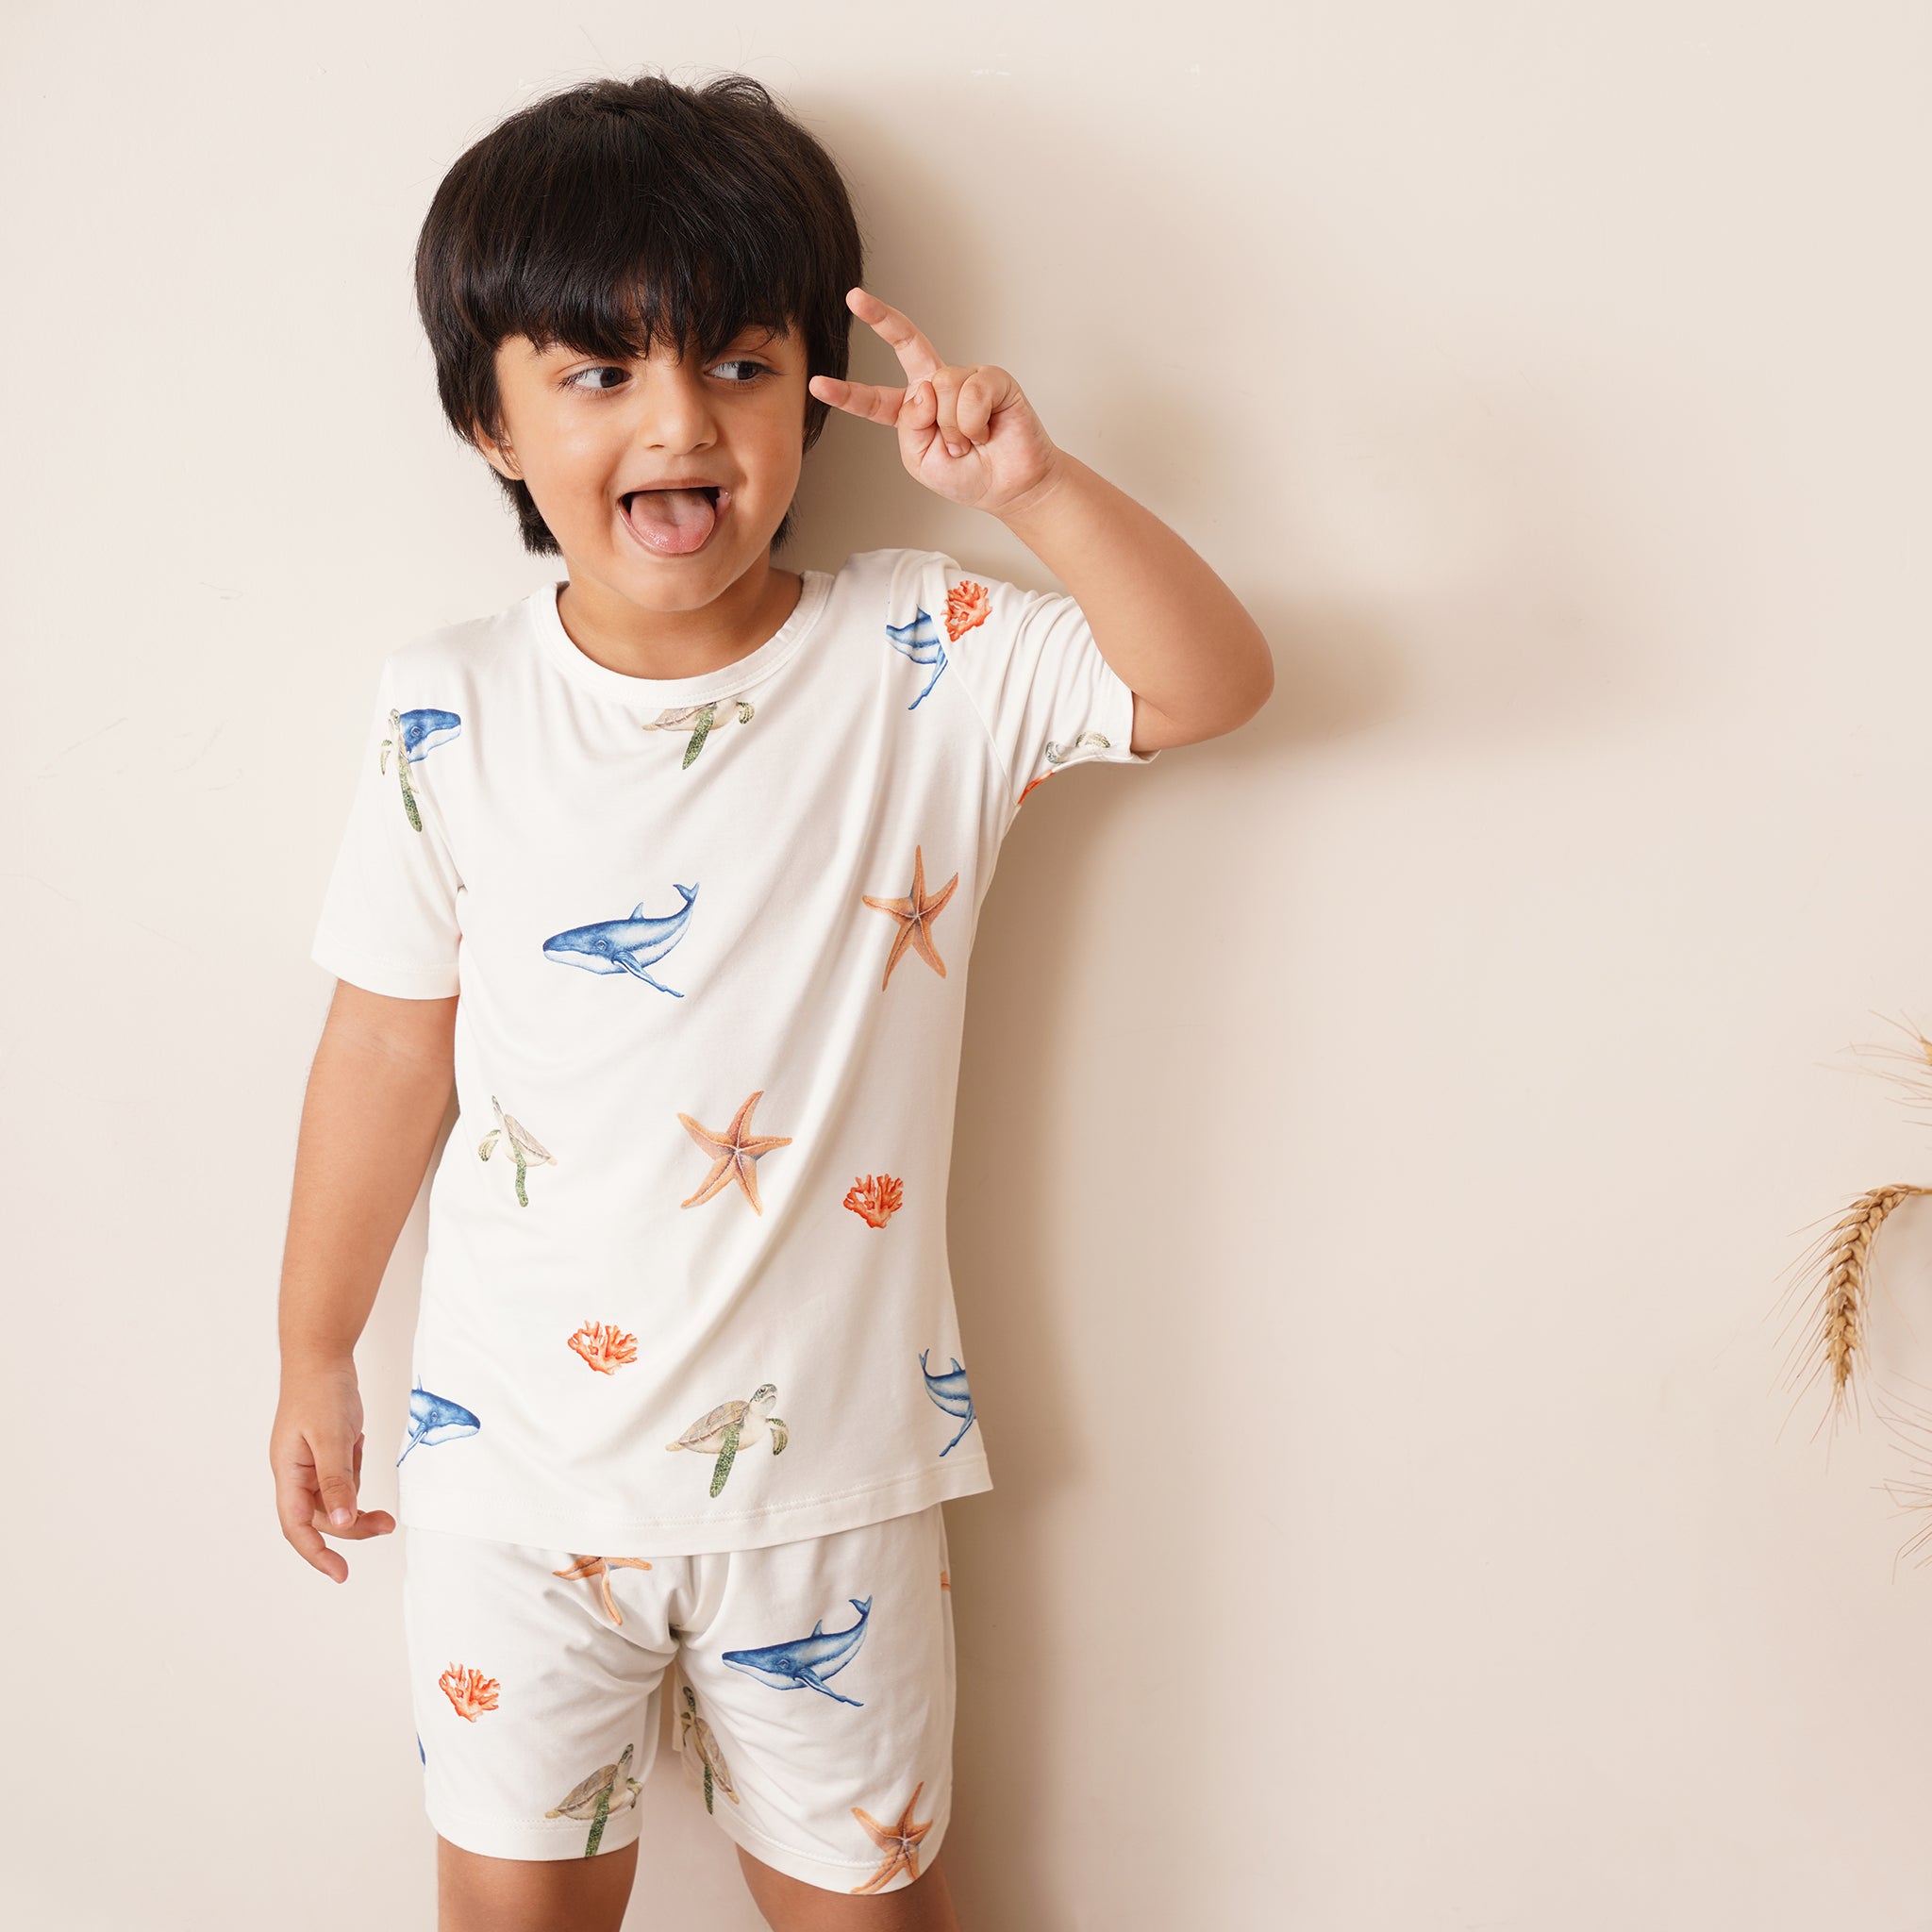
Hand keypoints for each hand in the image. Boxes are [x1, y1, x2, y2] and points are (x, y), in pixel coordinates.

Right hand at [271, 1361, 395, 1582]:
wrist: (323, 1356)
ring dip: (359, 1505)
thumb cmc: (320, 1392)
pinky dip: (357, 1473)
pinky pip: (344, 1477)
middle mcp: (296, 1473)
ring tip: (385, 1507)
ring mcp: (311, 1463)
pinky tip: (361, 1443)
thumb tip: (342, 1521)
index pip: (297, 1525)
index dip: (315, 1553)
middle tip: (387, 1526)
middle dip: (353, 1527)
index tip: (340, 1572)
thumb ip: (337, 1480)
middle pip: (322, 1516)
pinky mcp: (328, 1452)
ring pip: (336, 1499)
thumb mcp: (331, 1437)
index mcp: (288, 1473)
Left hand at [808, 287, 1066, 518]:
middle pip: (906, 342)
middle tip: (854, 296)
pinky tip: (986, 431)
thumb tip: (924, 386)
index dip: (846, 393)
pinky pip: (970, 392)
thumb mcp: (920, 460)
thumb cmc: (967, 475)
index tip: (816, 384)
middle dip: (880, 318)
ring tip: (969, 443)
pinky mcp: (992, 378)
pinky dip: (974, 422)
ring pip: (940, 387)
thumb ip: (909, 426)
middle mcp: (935, 387)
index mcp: (910, 411)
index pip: (873, 398)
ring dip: (953, 428)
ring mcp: (963, 378)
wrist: (1010, 486)